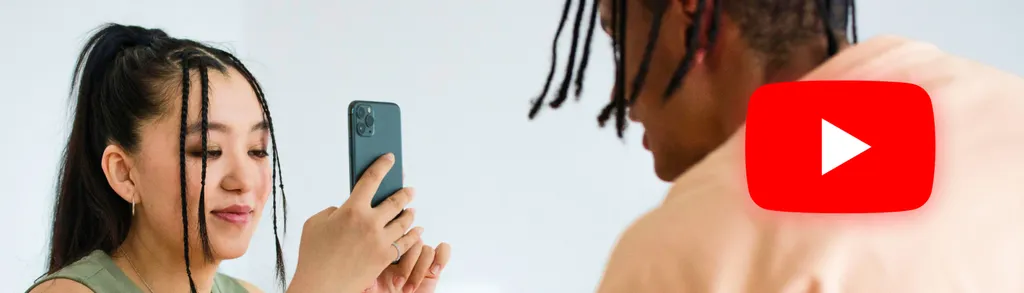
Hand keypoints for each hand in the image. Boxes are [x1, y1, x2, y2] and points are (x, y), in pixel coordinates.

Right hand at [289, 153, 422, 292]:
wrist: (322, 286)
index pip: (371, 179)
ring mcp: (380, 240)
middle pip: (395, 200)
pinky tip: (416, 231)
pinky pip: (405, 242)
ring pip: (404, 221)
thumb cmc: (314, 257)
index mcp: (351, 209)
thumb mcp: (316, 223)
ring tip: (412, 210)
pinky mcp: (385, 257)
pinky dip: (412, 235)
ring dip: (409, 213)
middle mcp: (370, 222)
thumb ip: (334, 210)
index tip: (389, 158)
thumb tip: (346, 210)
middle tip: (409, 189)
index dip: (382, 165)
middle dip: (404, 192)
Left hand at [363, 242, 451, 292]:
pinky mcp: (435, 266)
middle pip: (411, 242)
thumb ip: (368, 279)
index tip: (389, 271)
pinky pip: (443, 251)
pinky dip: (440, 259)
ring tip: (409, 288)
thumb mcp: (372, 288)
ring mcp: (421, 258)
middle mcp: (406, 253)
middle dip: (406, 265)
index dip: (393, 251)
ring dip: (419, 270)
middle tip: (397, 283)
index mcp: (389, 253)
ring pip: (426, 249)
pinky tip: (433, 272)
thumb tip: (365, 275)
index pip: (394, 239)